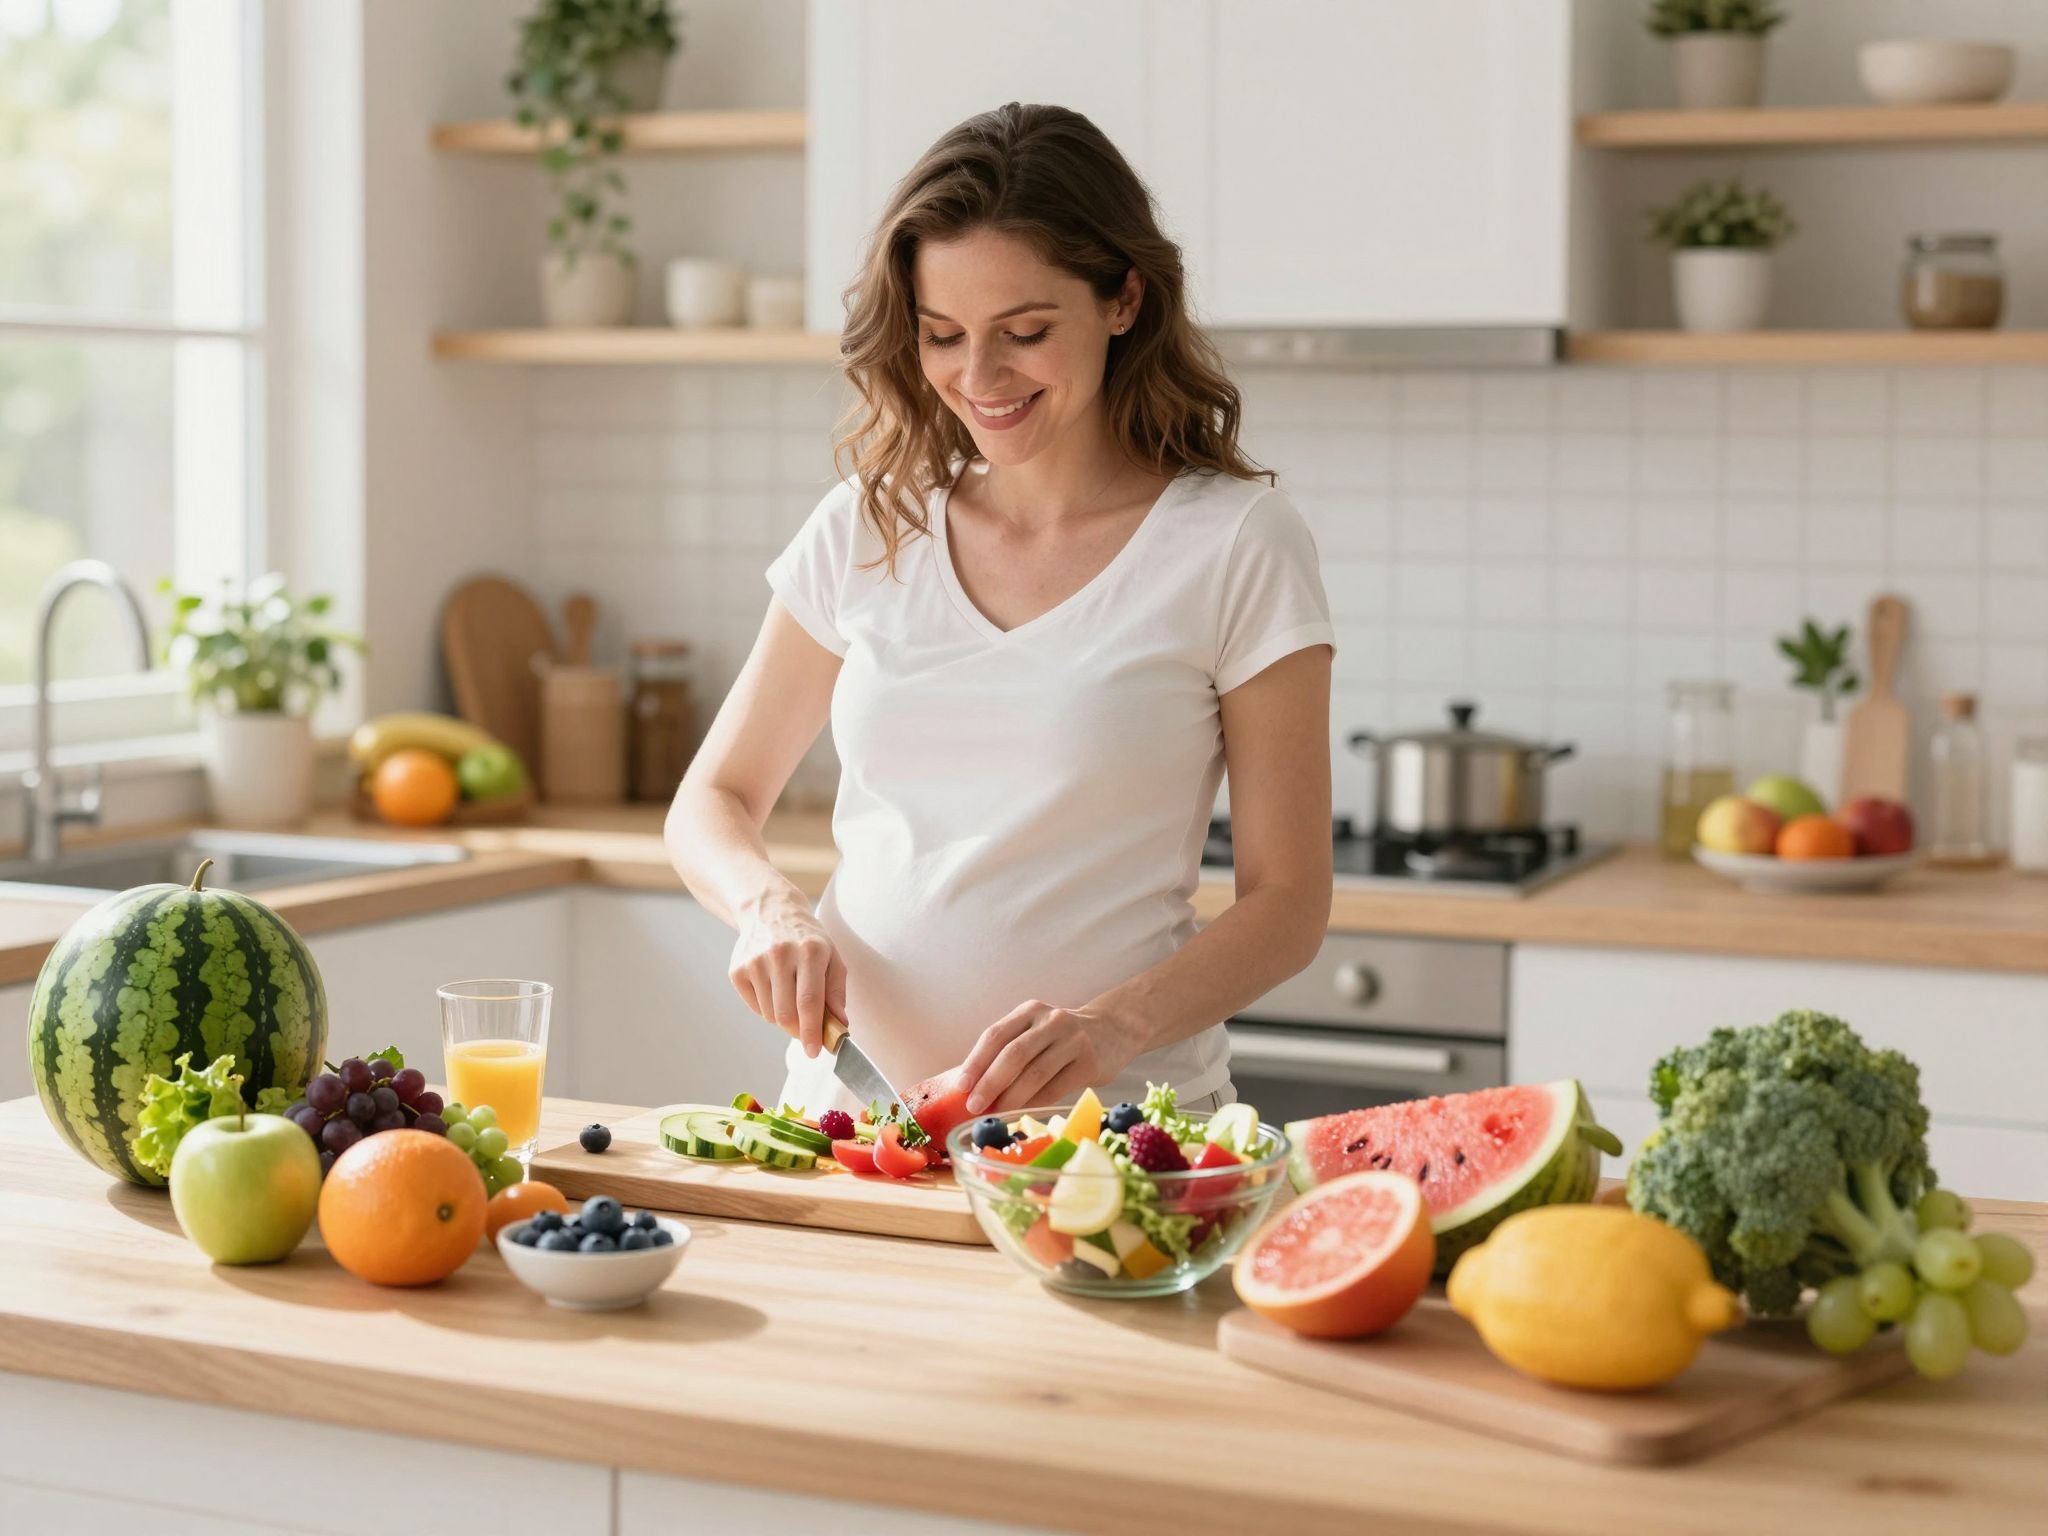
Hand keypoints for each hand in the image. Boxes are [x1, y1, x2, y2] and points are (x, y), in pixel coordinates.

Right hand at [728, 893, 845, 1057]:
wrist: (770, 910)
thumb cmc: (807, 939)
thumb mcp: (831, 956)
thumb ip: (837, 991)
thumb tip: (840, 1024)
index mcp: (810, 951)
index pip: (809, 1001)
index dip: (812, 1031)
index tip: (814, 1051)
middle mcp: (780, 955)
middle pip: (786, 1015)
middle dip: (798, 1031)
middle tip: (806, 1030)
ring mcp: (755, 962)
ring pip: (771, 1015)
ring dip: (784, 1017)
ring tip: (789, 993)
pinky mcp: (737, 970)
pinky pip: (755, 1007)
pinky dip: (767, 1008)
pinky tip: (773, 986)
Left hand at [958, 1000, 1143, 1114]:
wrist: (1113, 1030)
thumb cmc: (1062, 1038)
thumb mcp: (1036, 1031)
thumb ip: (1009, 1051)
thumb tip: (971, 1087)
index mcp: (1030, 1011)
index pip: (995, 1035)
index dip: (976, 1062)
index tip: (961, 1086)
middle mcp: (1052, 1021)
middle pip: (1014, 1054)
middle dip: (989, 1083)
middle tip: (974, 1106)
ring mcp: (1074, 1041)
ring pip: (1035, 1074)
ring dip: (1011, 1098)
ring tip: (995, 1114)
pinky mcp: (1089, 1063)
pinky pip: (1055, 1089)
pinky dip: (1034, 1103)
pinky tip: (1022, 1112)